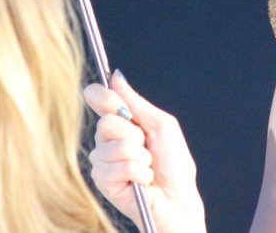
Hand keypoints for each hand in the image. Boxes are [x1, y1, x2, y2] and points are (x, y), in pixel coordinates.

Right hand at [85, 71, 207, 232]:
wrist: (178, 199)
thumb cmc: (174, 165)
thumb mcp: (162, 126)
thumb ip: (137, 103)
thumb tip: (116, 77)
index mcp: (120, 121)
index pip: (97, 97)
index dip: (103, 96)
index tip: (115, 102)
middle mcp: (106, 139)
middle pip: (107, 122)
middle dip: (135, 135)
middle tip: (146, 147)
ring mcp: (102, 160)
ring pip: (117, 147)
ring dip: (141, 158)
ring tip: (147, 167)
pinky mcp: (102, 181)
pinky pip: (120, 167)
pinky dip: (140, 173)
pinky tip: (143, 181)